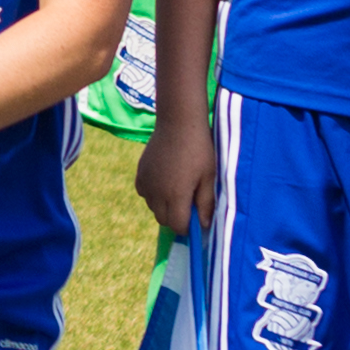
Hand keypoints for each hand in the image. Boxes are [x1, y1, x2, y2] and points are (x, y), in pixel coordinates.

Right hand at [135, 119, 212, 235]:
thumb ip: (206, 203)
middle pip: (163, 220)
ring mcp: (146, 183)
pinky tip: (164, 180)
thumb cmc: (200, 149)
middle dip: (176, 217)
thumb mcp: (209, 177)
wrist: (178, 122)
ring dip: (164, 205)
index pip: (177, 226)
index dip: (188, 227)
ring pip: (153, 207)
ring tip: (177, 187)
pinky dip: (153, 193)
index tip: (196, 218)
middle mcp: (157, 193)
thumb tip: (203, 226)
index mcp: (176, 195)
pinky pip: (144, 193)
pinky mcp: (140, 173)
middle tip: (188, 202)